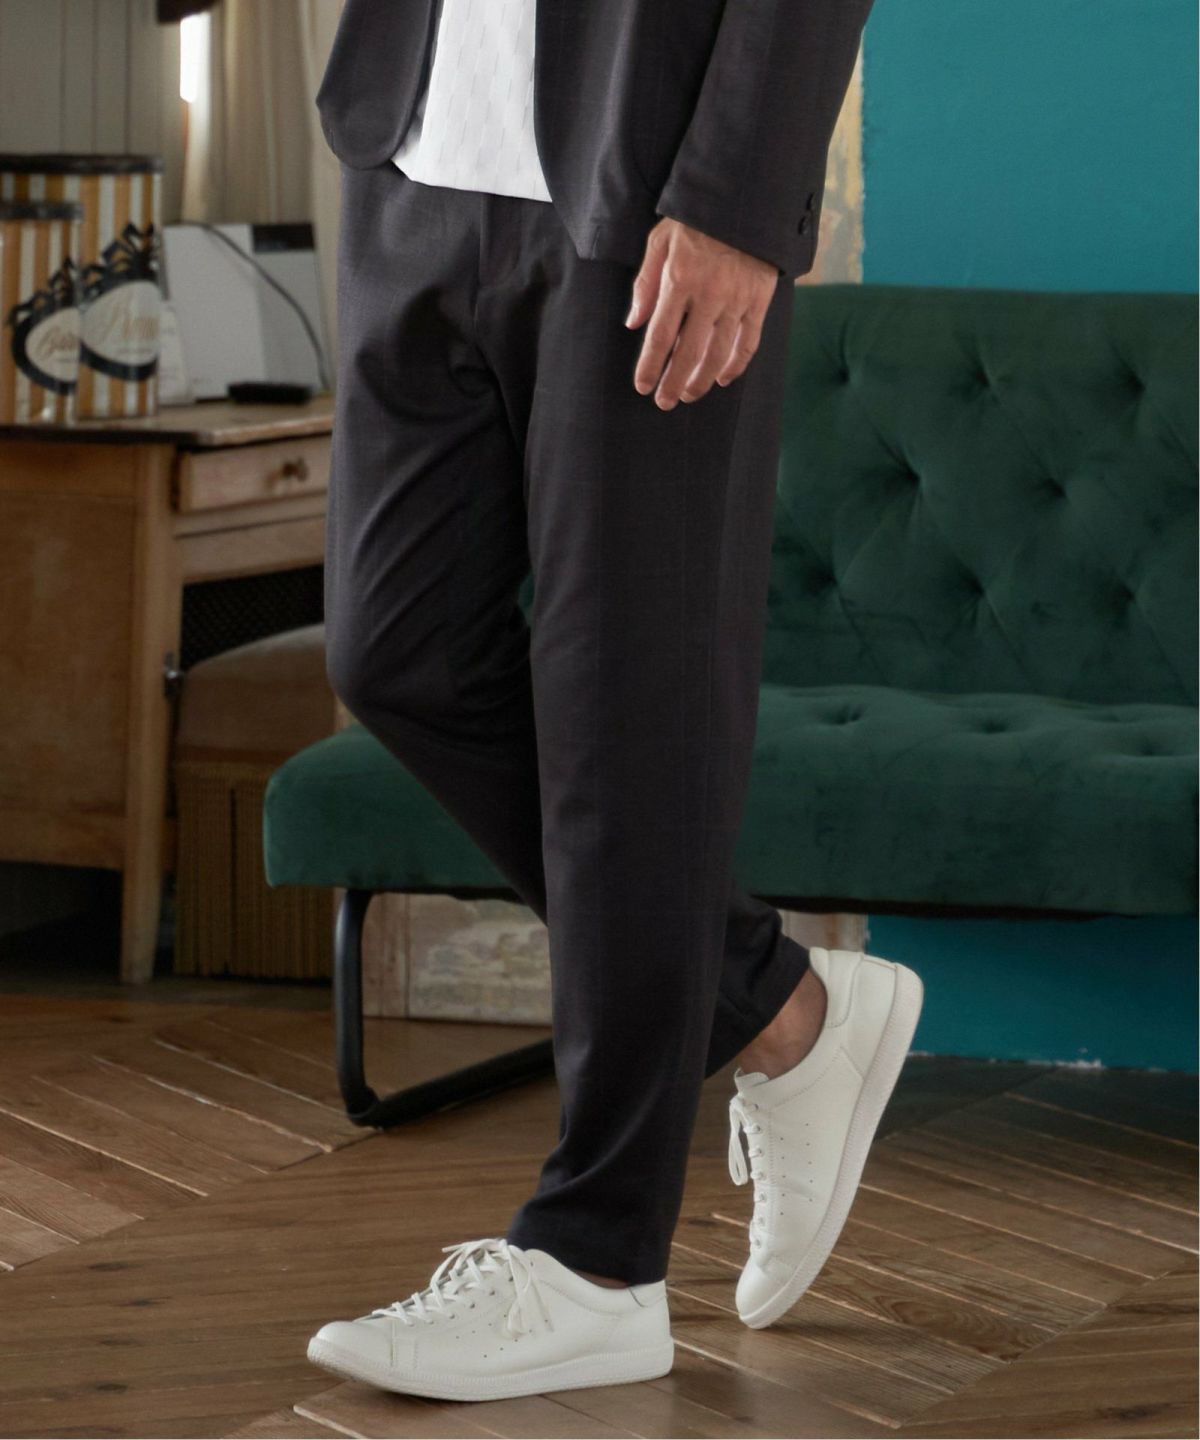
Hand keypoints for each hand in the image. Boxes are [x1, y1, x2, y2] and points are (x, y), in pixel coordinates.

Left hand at [625, 217, 778, 410]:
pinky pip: (748, 341)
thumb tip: (634, 323)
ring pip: (719, 353)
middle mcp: (709, 294)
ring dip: (702, 380)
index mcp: (680, 280)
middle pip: (689, 353)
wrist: (744, 198)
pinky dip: (736, 364)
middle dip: (674, 382)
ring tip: (689, 395)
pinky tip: (723, 378)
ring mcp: (737, 299)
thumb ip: (645, 283)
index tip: (643, 386)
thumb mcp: (660, 241)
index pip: (660, 336)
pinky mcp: (759, 300)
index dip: (650, 366)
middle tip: (665, 402)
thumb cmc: (694, 220)